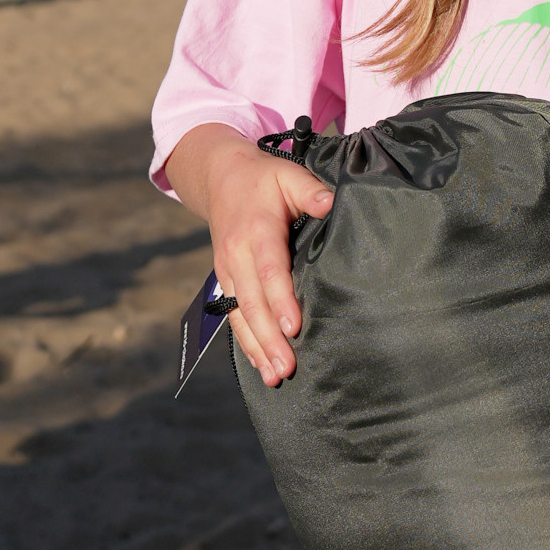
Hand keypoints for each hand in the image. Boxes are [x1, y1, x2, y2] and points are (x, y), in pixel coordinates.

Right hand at [166, 124, 333, 386]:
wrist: (220, 178)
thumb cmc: (263, 178)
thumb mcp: (288, 173)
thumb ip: (310, 190)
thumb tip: (330, 204)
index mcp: (256, 231)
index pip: (269, 270)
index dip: (281, 300)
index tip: (295, 326)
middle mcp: (236, 255)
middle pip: (252, 303)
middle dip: (268, 338)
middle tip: (287, 368)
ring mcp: (227, 271)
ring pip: (240, 316)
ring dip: (256, 348)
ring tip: (274, 376)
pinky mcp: (225, 281)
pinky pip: (233, 316)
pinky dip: (245, 343)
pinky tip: (259, 365)